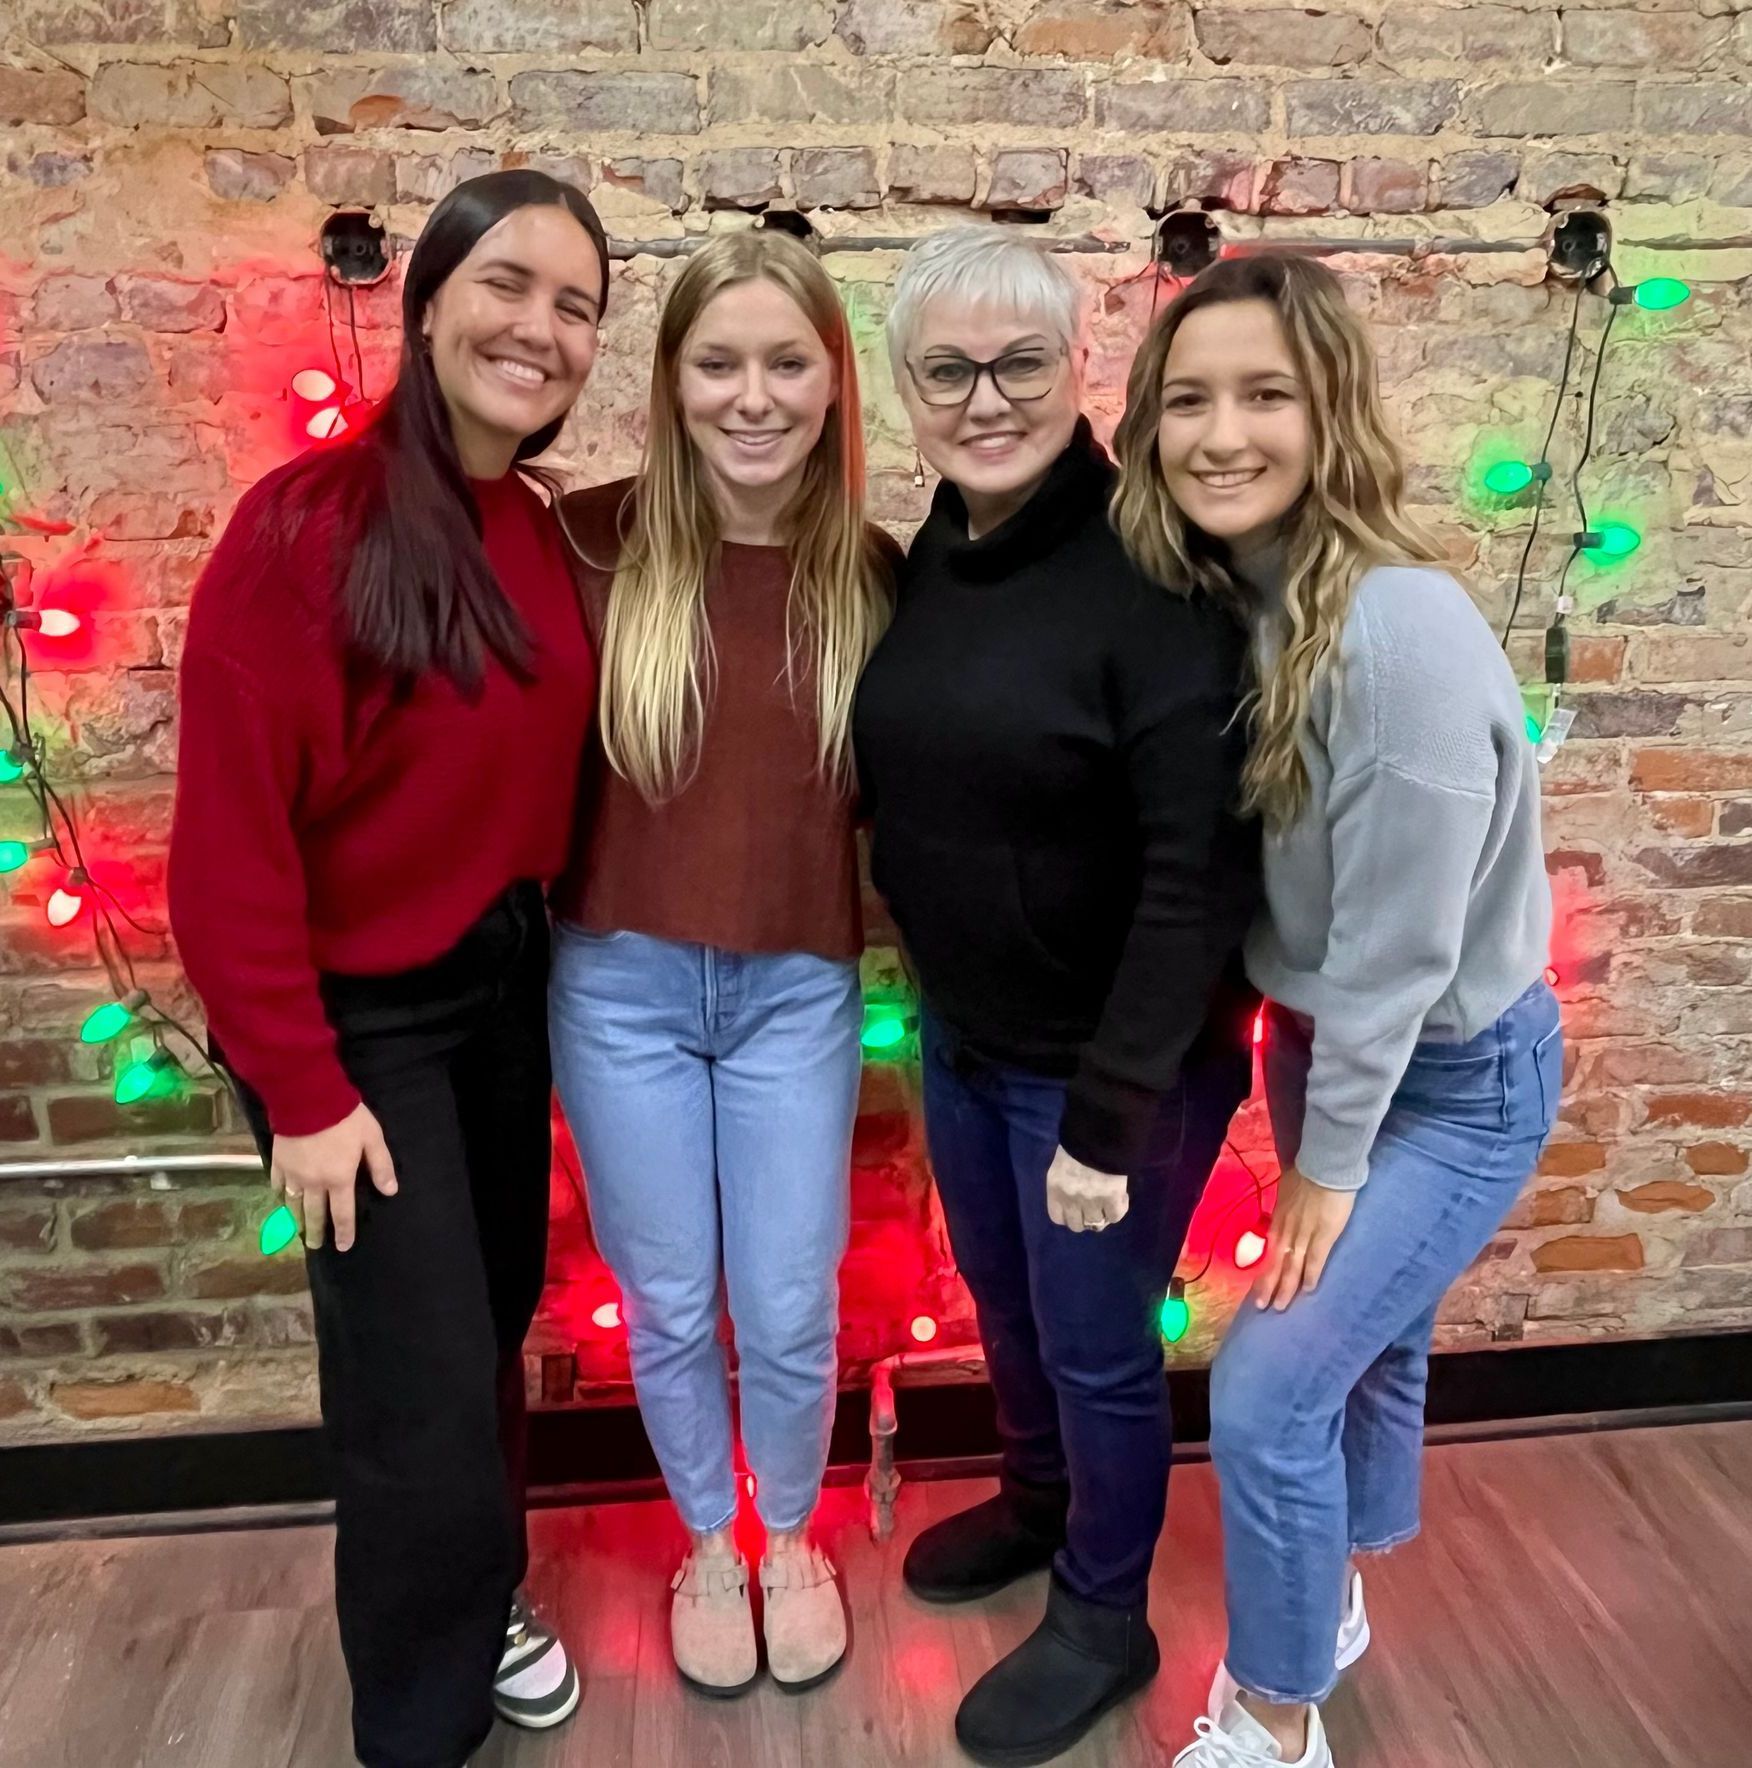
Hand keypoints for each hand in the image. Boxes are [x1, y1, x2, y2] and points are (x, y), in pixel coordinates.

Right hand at [271, 1103, 396, 1252]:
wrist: (308, 1099)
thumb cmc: (345, 1118)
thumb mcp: (372, 1139)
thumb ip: (380, 1166)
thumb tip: (390, 1191)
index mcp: (339, 1179)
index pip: (342, 1214)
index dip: (343, 1232)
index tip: (342, 1246)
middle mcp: (314, 1183)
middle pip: (314, 1214)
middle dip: (316, 1232)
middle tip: (315, 1246)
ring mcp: (293, 1174)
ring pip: (293, 1205)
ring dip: (295, 1220)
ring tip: (296, 1231)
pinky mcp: (278, 1162)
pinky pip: (278, 1186)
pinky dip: (280, 1197)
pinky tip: (281, 1201)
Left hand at [1046, 1146, 1129, 1233]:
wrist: (1099, 1130)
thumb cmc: (1079, 1140)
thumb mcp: (1063, 1161)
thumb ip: (1066, 1180)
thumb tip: (1075, 1191)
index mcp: (1055, 1188)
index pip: (1057, 1217)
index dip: (1069, 1215)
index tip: (1077, 1209)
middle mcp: (1070, 1198)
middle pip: (1077, 1225)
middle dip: (1086, 1218)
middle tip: (1095, 1207)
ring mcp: (1091, 1200)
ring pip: (1097, 1224)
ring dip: (1103, 1215)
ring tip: (1110, 1202)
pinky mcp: (1111, 1198)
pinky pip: (1116, 1216)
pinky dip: (1119, 1210)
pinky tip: (1121, 1198)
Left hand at [1253, 1164, 1354, 1310]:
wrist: (1323, 1165)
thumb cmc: (1307, 1174)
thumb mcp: (1287, 1190)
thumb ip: (1287, 1204)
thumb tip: (1288, 1207)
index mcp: (1279, 1220)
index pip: (1268, 1251)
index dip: (1262, 1270)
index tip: (1256, 1287)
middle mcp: (1287, 1230)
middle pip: (1275, 1263)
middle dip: (1267, 1286)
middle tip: (1261, 1307)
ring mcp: (1304, 1234)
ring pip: (1291, 1267)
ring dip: (1285, 1288)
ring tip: (1279, 1306)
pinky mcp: (1324, 1236)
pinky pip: (1315, 1260)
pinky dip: (1310, 1276)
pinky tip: (1308, 1290)